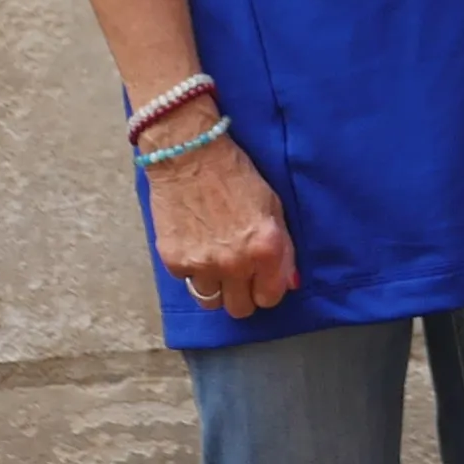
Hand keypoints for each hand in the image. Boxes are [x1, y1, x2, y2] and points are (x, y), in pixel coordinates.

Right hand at [149, 136, 299, 321]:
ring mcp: (203, 265)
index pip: (270, 298)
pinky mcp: (175, 262)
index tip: (260, 277)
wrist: (188, 154)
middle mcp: (236, 264)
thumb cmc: (235, 174)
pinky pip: (187, 282)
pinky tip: (194, 245)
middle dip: (242, 293)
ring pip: (211, 302)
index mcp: (266, 249)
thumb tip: (288, 283)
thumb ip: (282, 249)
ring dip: (215, 287)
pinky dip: (191, 270)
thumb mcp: (272, 206)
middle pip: (240, 309)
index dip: (266, 288)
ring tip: (213, 262)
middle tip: (237, 272)